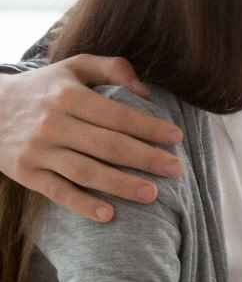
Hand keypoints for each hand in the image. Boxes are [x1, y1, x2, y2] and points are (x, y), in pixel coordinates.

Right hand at [0, 55, 181, 221]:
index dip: (148, 127)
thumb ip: (112, 68)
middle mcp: (53, 124)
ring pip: (85, 172)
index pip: (116, 115)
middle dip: (145, 158)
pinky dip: (82, 205)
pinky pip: (57, 192)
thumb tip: (145, 89)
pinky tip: (109, 215)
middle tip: (176, 169)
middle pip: (107, 145)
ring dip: (120, 185)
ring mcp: (38, 151)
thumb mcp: (73, 67)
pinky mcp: (26, 173)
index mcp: (68, 96)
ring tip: (153, 194)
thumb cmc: (44, 88)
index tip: (177, 137)